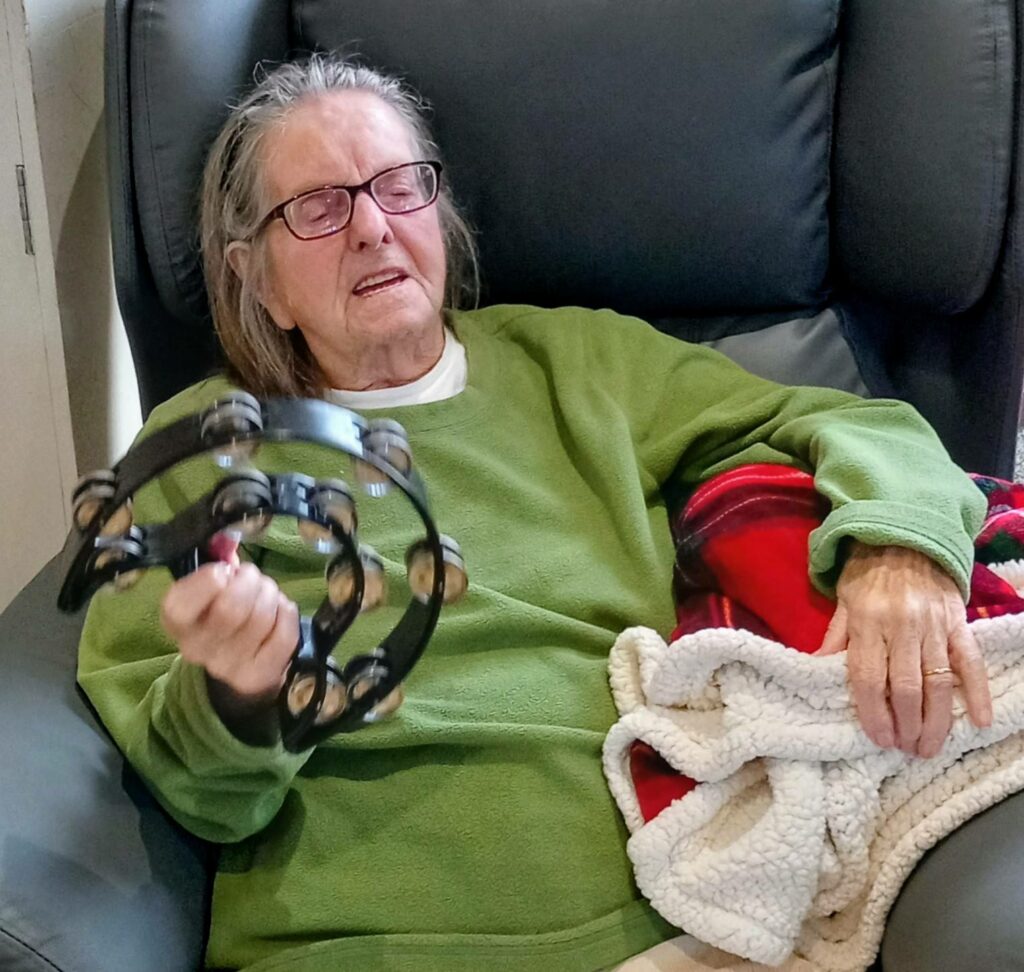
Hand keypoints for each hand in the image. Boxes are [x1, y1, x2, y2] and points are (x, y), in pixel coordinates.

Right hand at [160, 557, 298, 733]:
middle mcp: (196, 648)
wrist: (236, 660)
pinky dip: (287, 613)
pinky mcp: (259, 674)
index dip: (210, 579)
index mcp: (176, 621)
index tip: (224, 572)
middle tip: (253, 578)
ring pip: (261, 618)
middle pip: (231, 608)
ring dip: (271, 595)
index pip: (181, 603)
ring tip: (267, 593)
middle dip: (251, 581)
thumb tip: (228, 541)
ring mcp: (228, 666)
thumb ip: (216, 562)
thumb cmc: (221, 611)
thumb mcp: (208, 587)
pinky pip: (284, 634)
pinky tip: (280, 610)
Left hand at [816, 542, 991, 756]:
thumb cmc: (869, 571)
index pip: (867, 677)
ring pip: (938, 682)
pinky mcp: (958, 622)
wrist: (906, 535)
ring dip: (935, 721)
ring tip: (929, 747)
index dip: (872, 712)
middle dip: (905, 725)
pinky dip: (978, 692)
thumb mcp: (843, 599)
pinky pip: (970, 662)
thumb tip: (816, 668)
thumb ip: (836, 636)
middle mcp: (901, 626)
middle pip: (904, 687)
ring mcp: (933, 625)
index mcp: (868, 621)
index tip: (878, 738)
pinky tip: (980, 721)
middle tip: (906, 750)